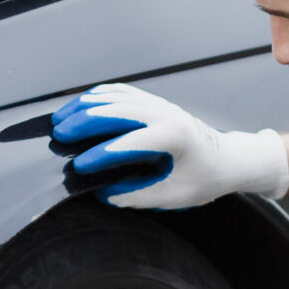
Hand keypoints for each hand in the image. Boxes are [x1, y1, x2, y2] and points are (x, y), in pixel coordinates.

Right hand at [50, 83, 288, 209]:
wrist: (228, 158)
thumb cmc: (205, 179)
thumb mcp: (176, 196)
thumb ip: (141, 196)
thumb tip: (106, 194)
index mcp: (176, 137)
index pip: (133, 142)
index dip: (104, 154)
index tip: (80, 166)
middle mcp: (167, 114)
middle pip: (119, 110)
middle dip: (86, 121)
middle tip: (60, 134)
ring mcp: (160, 104)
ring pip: (116, 97)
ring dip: (86, 105)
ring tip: (60, 119)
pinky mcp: (153, 102)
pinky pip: (121, 92)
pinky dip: (97, 97)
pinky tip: (78, 106)